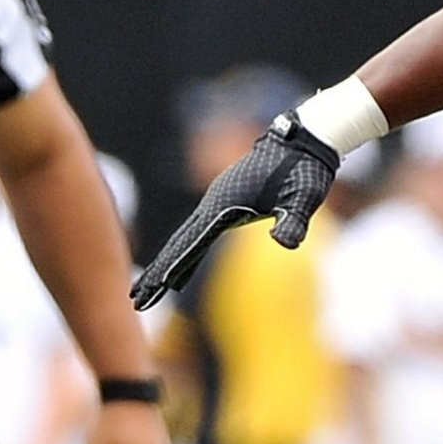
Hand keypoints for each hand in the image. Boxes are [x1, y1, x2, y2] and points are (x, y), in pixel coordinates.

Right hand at [129, 112, 340, 309]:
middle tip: (136, 301)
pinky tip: (180, 269)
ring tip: (146, 291)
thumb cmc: (306, 171)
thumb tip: (286, 243)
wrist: (303, 143)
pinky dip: (183, 252)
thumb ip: (294, 221)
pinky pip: (197, 233)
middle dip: (157, 273)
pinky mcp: (227, 203)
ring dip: (166, 264)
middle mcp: (215, 204)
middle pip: (179, 244)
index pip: (191, 243)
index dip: (172, 266)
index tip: (154, 286)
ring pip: (185, 239)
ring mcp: (219, 203)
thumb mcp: (303, 198)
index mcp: (225, 205)